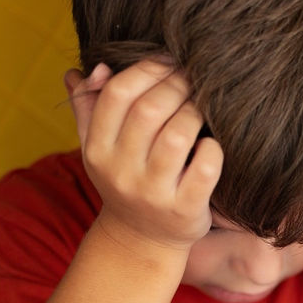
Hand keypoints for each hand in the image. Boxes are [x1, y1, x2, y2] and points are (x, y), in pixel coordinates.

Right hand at [64, 60, 223, 250]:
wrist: (141, 240)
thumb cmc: (125, 180)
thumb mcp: (99, 148)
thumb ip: (89, 107)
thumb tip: (93, 68)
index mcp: (97, 149)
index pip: (117, 94)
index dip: (146, 70)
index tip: (168, 63)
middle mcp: (121, 171)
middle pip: (149, 111)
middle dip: (176, 86)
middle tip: (192, 80)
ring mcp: (153, 193)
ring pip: (178, 136)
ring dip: (195, 113)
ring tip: (201, 108)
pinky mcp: (184, 209)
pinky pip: (205, 170)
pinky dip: (213, 149)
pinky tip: (211, 144)